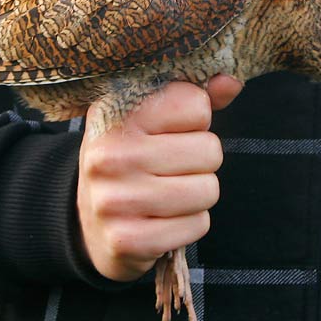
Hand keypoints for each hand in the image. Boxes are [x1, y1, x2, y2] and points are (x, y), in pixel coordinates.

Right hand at [76, 76, 242, 280]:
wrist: (89, 223)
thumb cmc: (132, 158)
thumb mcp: (151, 120)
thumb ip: (194, 98)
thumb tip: (232, 81)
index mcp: (114, 113)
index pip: (196, 104)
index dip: (195, 120)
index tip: (171, 130)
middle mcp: (109, 153)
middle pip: (209, 149)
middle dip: (201, 161)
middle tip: (171, 167)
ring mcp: (115, 199)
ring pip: (208, 189)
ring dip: (198, 193)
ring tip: (167, 191)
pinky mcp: (127, 239)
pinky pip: (197, 225)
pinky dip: (189, 223)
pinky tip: (162, 218)